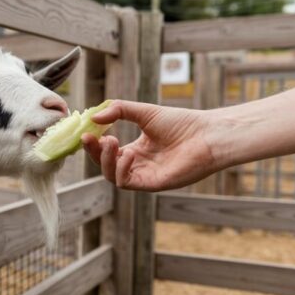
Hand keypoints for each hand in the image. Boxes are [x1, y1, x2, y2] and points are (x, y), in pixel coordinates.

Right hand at [81, 100, 217, 190]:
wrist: (208, 134)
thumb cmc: (182, 123)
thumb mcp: (144, 112)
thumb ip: (118, 111)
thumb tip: (93, 117)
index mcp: (135, 151)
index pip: (106, 152)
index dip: (93, 144)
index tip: (86, 131)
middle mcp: (138, 165)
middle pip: (104, 165)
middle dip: (94, 152)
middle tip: (91, 137)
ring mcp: (144, 176)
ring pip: (111, 175)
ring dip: (106, 159)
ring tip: (112, 141)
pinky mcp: (152, 184)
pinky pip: (126, 182)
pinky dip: (121, 168)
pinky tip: (128, 153)